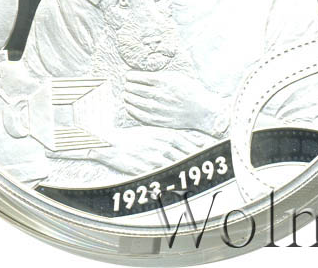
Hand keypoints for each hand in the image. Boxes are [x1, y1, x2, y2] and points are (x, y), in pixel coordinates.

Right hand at [88, 127, 207, 175]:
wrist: (110, 143)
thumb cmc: (131, 137)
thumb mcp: (151, 132)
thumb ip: (167, 137)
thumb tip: (184, 141)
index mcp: (163, 135)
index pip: (186, 142)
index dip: (197, 148)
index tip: (206, 152)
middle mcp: (161, 147)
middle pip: (184, 156)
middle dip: (195, 161)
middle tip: (206, 166)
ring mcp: (154, 159)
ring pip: (175, 167)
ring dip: (185, 172)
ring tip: (195, 178)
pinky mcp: (146, 171)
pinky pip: (161, 177)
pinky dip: (170, 181)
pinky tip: (177, 185)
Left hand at [124, 70, 226, 135]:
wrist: (202, 110)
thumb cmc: (190, 90)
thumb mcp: (177, 76)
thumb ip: (161, 75)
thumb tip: (144, 74)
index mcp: (164, 81)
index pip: (140, 77)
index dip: (131, 76)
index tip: (128, 76)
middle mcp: (159, 94)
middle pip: (136, 89)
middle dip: (128, 86)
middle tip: (126, 85)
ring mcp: (158, 108)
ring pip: (136, 101)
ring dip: (128, 97)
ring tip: (126, 94)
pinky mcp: (159, 120)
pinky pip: (141, 115)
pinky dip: (132, 110)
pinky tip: (129, 106)